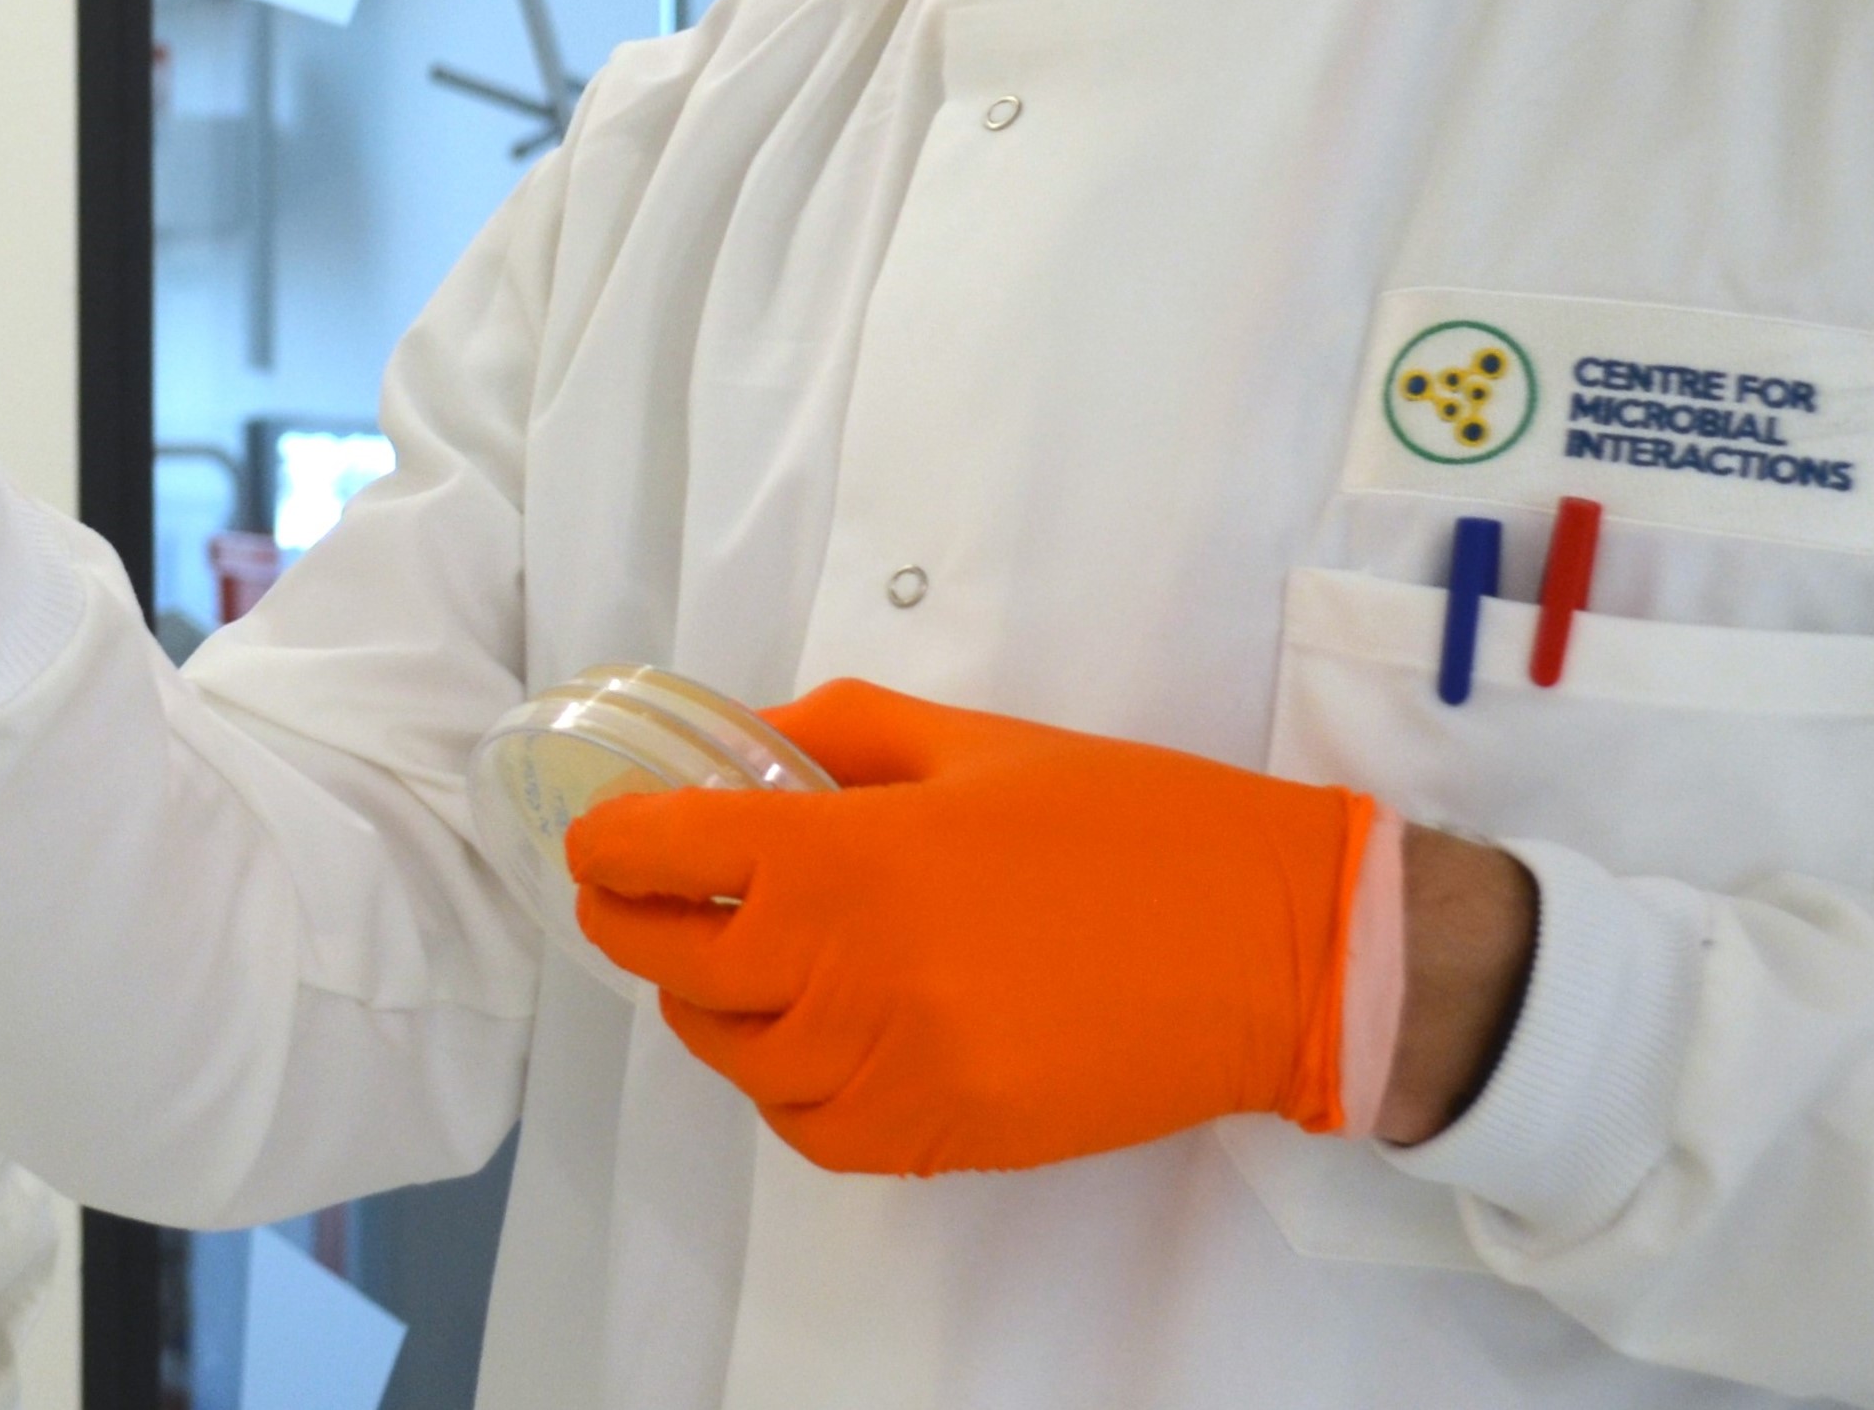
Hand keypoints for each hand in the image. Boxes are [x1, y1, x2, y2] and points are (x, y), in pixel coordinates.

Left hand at [565, 679, 1377, 1176]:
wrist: (1276, 947)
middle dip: (631, 920)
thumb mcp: (970, 742)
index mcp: (849, 857)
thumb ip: (837, 735)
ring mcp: (894, 1070)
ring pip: (733, 1055)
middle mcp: (850, 974)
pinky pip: (807, 1126)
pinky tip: (802, 1036)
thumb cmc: (1129, 824)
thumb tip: (742, 743)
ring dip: (709, 1004)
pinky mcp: (942, 1138)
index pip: (667, 855)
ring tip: (727, 960)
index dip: (611, 842)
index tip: (597, 834)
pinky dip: (779, 1084)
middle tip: (630, 894)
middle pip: (674, 963)